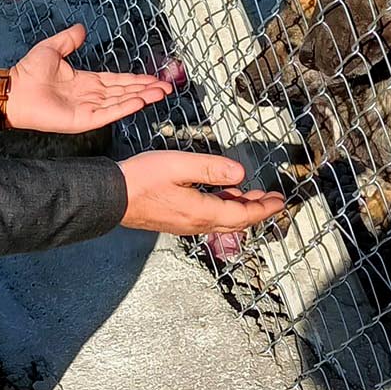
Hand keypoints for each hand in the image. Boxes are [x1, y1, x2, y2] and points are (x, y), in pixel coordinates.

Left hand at [4, 24, 173, 133]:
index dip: (136, 79)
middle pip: (125, 92)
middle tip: (167, 87)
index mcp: (86, 81)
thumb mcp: (52, 48)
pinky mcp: (83, 119)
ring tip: (161, 93)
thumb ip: (69, 39)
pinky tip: (140, 101)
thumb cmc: (28, 72)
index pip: (117, 81)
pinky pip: (108, 113)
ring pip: (121, 102)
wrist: (15, 90)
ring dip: (142, 97)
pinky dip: (125, 108)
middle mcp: (91, 96)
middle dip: (146, 89)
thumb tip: (82, 28)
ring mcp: (89, 109)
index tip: (153, 78)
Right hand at [117, 151, 286, 235]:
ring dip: (240, 209)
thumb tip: (241, 173)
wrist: (111, 196)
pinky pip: (209, 218)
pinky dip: (223, 208)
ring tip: (252, 196)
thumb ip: (211, 168)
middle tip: (272, 200)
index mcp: (201, 211)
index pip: (242, 215)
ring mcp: (185, 224)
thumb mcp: (178, 165)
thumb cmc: (140, 179)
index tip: (279, 201)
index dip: (264, 208)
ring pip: (223, 220)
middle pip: (236, 221)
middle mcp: (196, 222)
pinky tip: (223, 195)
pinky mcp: (176, 220)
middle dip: (257, 210)